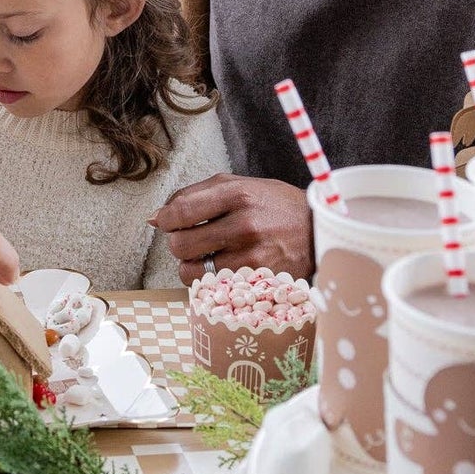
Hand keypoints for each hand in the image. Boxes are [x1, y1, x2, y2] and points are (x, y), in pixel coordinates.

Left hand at [151, 173, 312, 281]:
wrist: (319, 231)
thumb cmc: (274, 206)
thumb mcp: (238, 185)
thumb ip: (194, 195)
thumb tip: (156, 217)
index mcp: (238, 194)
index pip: (180, 211)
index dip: (165, 219)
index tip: (168, 221)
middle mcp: (245, 226)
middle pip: (180, 245)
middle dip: (177, 244)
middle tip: (191, 240)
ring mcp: (253, 257)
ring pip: (191, 272)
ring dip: (192, 266)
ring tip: (208, 256)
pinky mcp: (258, 282)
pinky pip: (212, 289)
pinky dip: (210, 281)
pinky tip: (223, 270)